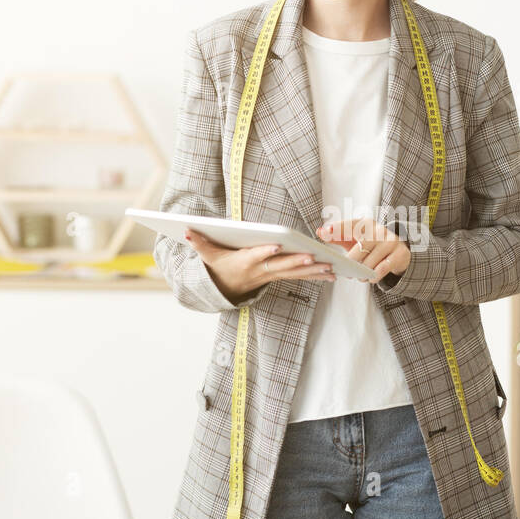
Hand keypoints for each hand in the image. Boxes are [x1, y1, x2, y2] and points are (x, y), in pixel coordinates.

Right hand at [185, 229, 334, 302]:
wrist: (226, 288)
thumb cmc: (219, 267)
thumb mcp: (207, 256)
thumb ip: (199, 243)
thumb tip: (186, 230)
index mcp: (244, 262)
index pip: (256, 256)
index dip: (266, 251)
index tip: (278, 246)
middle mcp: (261, 271)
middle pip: (281, 266)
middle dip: (297, 262)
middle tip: (314, 257)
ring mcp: (272, 275)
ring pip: (295, 273)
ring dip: (313, 271)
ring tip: (331, 268)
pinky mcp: (280, 277)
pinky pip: (300, 277)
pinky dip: (316, 275)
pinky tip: (333, 273)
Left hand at [315, 217, 408, 283]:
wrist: (398, 253)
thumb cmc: (371, 246)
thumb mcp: (355, 239)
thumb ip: (337, 236)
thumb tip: (320, 231)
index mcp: (366, 224)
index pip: (351, 224)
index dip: (338, 228)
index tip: (325, 232)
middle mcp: (379, 230)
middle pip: (361, 245)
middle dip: (351, 260)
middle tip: (346, 268)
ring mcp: (390, 242)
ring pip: (371, 260)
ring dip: (361, 271)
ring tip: (358, 276)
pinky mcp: (399, 254)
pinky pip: (382, 268)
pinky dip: (373, 276)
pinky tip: (369, 278)